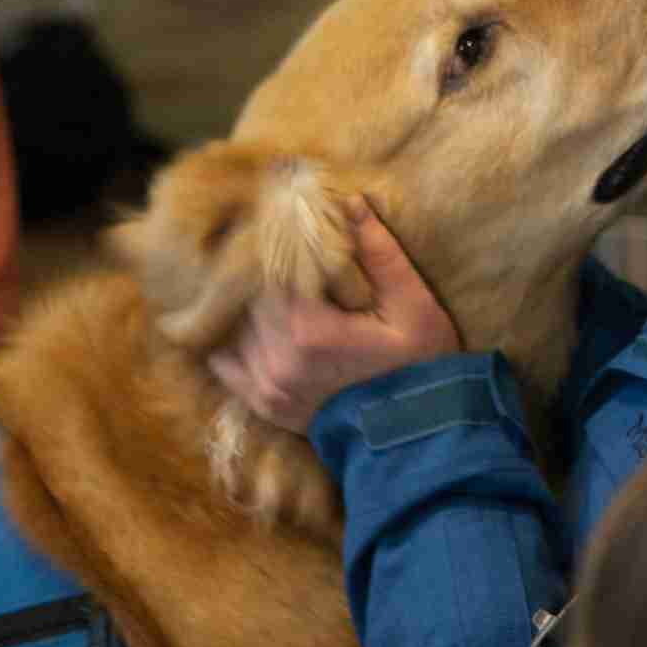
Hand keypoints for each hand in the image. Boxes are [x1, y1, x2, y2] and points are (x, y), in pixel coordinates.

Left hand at [207, 200, 461, 432]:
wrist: (415, 442)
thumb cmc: (422, 369)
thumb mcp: (414, 307)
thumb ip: (380, 254)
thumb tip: (351, 204)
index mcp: (308, 330)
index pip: (271, 267)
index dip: (278, 239)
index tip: (287, 218)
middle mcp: (275, 359)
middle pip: (249, 294)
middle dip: (264, 268)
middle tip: (279, 245)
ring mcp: (264, 386)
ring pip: (234, 324)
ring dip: (249, 301)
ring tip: (269, 281)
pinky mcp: (263, 404)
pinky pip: (225, 362)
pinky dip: (232, 337)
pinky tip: (249, 320)